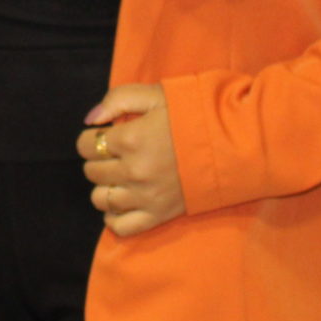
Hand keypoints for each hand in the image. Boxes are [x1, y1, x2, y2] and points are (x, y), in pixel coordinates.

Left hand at [78, 84, 184, 237]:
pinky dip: (114, 216)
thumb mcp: (157, 94)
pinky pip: (120, 226)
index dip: (92, 137)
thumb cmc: (195, 114)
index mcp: (130, 139)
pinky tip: (123, 201)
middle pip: (92, 171)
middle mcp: (133, 171)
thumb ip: (118, 100)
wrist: (234, 144)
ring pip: (101, 198)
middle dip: (99, 159)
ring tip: (121, 175)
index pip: (85, 145)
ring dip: (106, 186)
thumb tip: (90, 119)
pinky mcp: (159, 216)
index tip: (106, 135)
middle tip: (117, 153)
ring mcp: (145, 197)